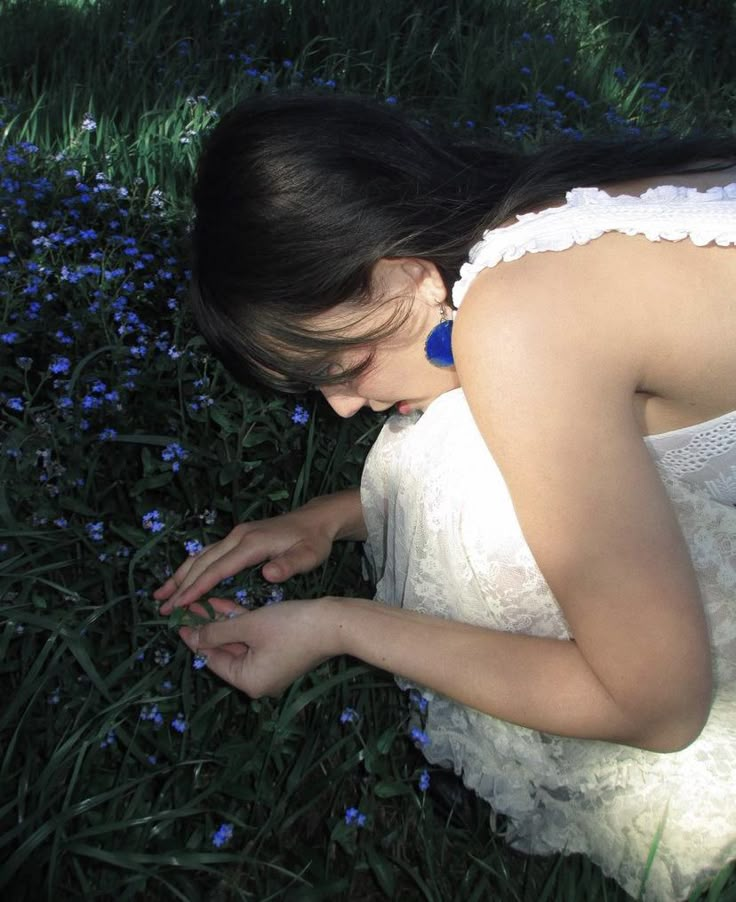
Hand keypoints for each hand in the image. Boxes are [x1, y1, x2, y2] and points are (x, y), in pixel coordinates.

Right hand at [155, 505, 336, 614]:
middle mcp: (237, 536)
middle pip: (202, 562)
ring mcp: (235, 535)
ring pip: (201, 556)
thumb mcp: (309, 556)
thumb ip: (290, 566)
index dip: (197, 588)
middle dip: (180, 586)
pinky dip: (191, 567)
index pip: (218, 568)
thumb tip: (268, 574)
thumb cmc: (314, 541)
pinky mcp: (237, 537)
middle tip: (162, 608)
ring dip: (180, 575)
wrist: (316, 519)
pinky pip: (208, 553)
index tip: (179, 605)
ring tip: (160, 596)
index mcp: (251, 543)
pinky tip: (182, 579)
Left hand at [174, 595, 338, 697]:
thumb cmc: (289, 626)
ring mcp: (271, 668)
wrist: (334, 623)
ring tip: (202, 602)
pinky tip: (224, 605)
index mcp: (248, 681)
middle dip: (208, 627)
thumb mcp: (249, 626)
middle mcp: (258, 680)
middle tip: (189, 607)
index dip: (194, 638)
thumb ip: (217, 631)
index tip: (178, 621)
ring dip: (222, 622)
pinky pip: (254, 640)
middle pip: (224, 652)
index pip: (211, 660)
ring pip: (239, 643)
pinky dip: (241, 624)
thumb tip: (193, 636)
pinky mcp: (281, 654)